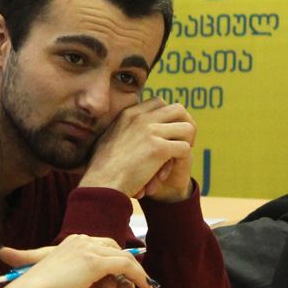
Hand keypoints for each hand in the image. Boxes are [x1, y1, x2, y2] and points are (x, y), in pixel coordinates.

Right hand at [0, 237, 152, 287]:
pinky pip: (126, 265)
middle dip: (129, 263)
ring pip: (123, 256)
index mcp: (72, 242)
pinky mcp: (96, 261)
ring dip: (137, 272)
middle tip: (142, 279)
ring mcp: (89, 249)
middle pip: (115, 247)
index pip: (101, 246)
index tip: (127, 273)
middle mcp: (81, 240)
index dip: (116, 258)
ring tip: (148, 287)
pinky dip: (139, 276)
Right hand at [77, 97, 195, 202]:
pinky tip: (166, 172)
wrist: (100, 184)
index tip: (166, 134)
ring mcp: (150, 131)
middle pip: (178, 109)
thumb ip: (124, 129)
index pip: (159, 102)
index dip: (168, 118)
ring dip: (186, 143)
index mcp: (129, 113)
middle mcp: (140, 118)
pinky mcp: (158, 148)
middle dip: (185, 125)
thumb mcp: (109, 138)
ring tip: (176, 158)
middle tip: (181, 143)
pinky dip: (180, 161)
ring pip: (188, 128)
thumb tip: (138, 131)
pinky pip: (185, 148)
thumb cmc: (102, 168)